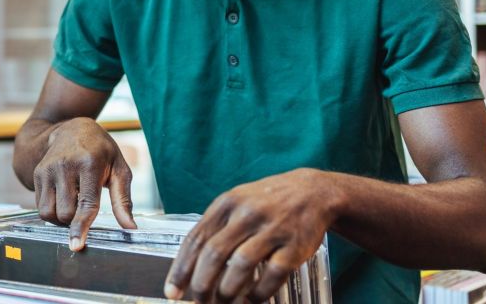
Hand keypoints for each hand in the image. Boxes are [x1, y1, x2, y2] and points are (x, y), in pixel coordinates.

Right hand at [32, 117, 135, 249]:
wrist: (72, 129)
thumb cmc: (101, 151)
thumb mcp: (119, 168)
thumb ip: (123, 199)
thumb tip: (130, 228)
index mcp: (90, 163)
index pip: (85, 203)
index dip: (82, 226)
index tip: (77, 245)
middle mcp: (65, 165)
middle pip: (66, 213)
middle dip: (75, 221)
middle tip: (84, 209)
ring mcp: (48, 169)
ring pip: (49, 213)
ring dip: (61, 220)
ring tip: (73, 205)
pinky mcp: (38, 174)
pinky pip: (40, 207)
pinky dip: (52, 211)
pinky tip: (63, 199)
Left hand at [164, 168, 338, 302]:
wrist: (313, 192)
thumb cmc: (267, 202)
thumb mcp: (237, 203)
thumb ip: (215, 228)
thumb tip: (189, 265)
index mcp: (227, 203)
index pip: (195, 239)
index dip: (181, 269)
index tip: (172, 291)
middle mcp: (247, 214)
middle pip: (214, 254)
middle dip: (201, 284)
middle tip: (197, 302)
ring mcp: (272, 229)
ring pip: (241, 266)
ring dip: (227, 291)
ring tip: (222, 303)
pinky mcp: (295, 245)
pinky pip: (272, 274)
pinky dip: (259, 293)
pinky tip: (252, 299)